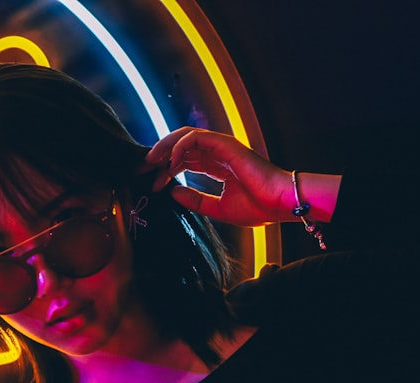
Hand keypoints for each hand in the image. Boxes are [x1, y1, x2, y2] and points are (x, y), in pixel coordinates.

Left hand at [144, 128, 338, 226]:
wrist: (279, 203)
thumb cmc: (258, 207)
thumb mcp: (217, 208)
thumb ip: (195, 201)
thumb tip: (171, 192)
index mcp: (218, 166)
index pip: (184, 160)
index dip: (164, 170)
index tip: (149, 184)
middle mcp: (218, 153)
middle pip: (180, 146)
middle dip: (158, 156)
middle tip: (140, 169)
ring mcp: (222, 147)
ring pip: (184, 136)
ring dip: (163, 148)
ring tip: (149, 164)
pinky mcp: (226, 144)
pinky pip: (195, 137)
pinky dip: (179, 147)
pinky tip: (170, 164)